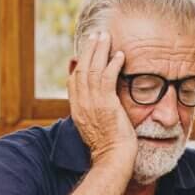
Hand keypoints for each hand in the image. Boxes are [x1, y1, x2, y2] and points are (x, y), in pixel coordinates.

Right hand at [68, 31, 136, 166]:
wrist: (113, 159)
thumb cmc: (110, 148)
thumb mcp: (96, 129)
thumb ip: (95, 113)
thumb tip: (99, 104)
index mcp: (77, 110)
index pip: (74, 82)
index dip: (79, 65)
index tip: (84, 52)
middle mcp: (81, 104)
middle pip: (81, 70)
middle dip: (88, 50)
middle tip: (96, 35)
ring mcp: (92, 103)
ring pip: (92, 69)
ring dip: (100, 50)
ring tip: (106, 37)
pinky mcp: (105, 104)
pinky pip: (108, 77)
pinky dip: (113, 64)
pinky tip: (120, 55)